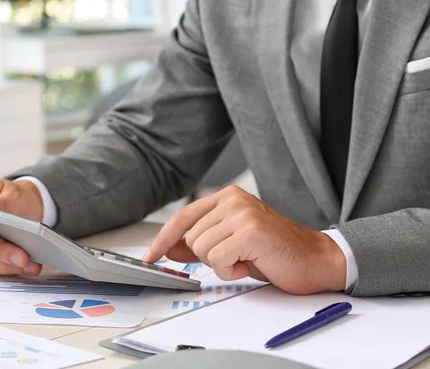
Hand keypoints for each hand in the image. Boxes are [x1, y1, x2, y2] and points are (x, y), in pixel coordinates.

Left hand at [143, 186, 346, 294]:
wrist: (315, 260)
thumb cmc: (273, 252)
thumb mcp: (230, 243)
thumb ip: (199, 242)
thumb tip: (169, 249)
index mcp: (227, 197)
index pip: (183, 217)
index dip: (164, 239)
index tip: (152, 256)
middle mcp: (233, 200)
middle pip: (191, 239)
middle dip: (210, 257)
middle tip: (238, 257)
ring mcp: (242, 214)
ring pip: (202, 250)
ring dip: (223, 265)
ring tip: (247, 259)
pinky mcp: (251, 232)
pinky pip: (219, 260)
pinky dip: (232, 271)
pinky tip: (252, 264)